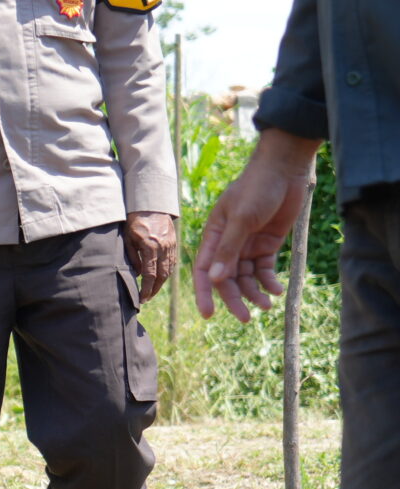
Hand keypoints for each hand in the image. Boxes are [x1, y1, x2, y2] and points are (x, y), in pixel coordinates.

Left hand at [124, 211, 180, 300]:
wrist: (151, 206)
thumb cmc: (134, 222)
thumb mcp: (128, 238)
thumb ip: (132, 257)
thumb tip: (138, 275)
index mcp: (151, 246)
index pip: (150, 274)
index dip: (146, 289)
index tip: (141, 298)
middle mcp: (164, 247)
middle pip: (162, 275)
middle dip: (154, 290)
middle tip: (146, 299)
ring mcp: (171, 245)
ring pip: (169, 270)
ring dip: (161, 283)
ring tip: (151, 291)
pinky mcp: (174, 243)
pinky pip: (172, 262)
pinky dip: (167, 273)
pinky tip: (160, 279)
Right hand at [194, 130, 319, 321]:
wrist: (284, 170)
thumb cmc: (257, 188)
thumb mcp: (242, 218)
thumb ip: (228, 249)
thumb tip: (214, 278)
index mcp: (213, 236)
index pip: (204, 270)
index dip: (205, 293)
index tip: (209, 314)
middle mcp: (228, 243)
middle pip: (227, 278)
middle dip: (234, 298)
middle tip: (246, 318)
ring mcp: (248, 244)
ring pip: (247, 277)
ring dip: (255, 292)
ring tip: (267, 306)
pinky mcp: (268, 244)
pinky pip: (265, 269)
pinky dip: (270, 281)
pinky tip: (277, 291)